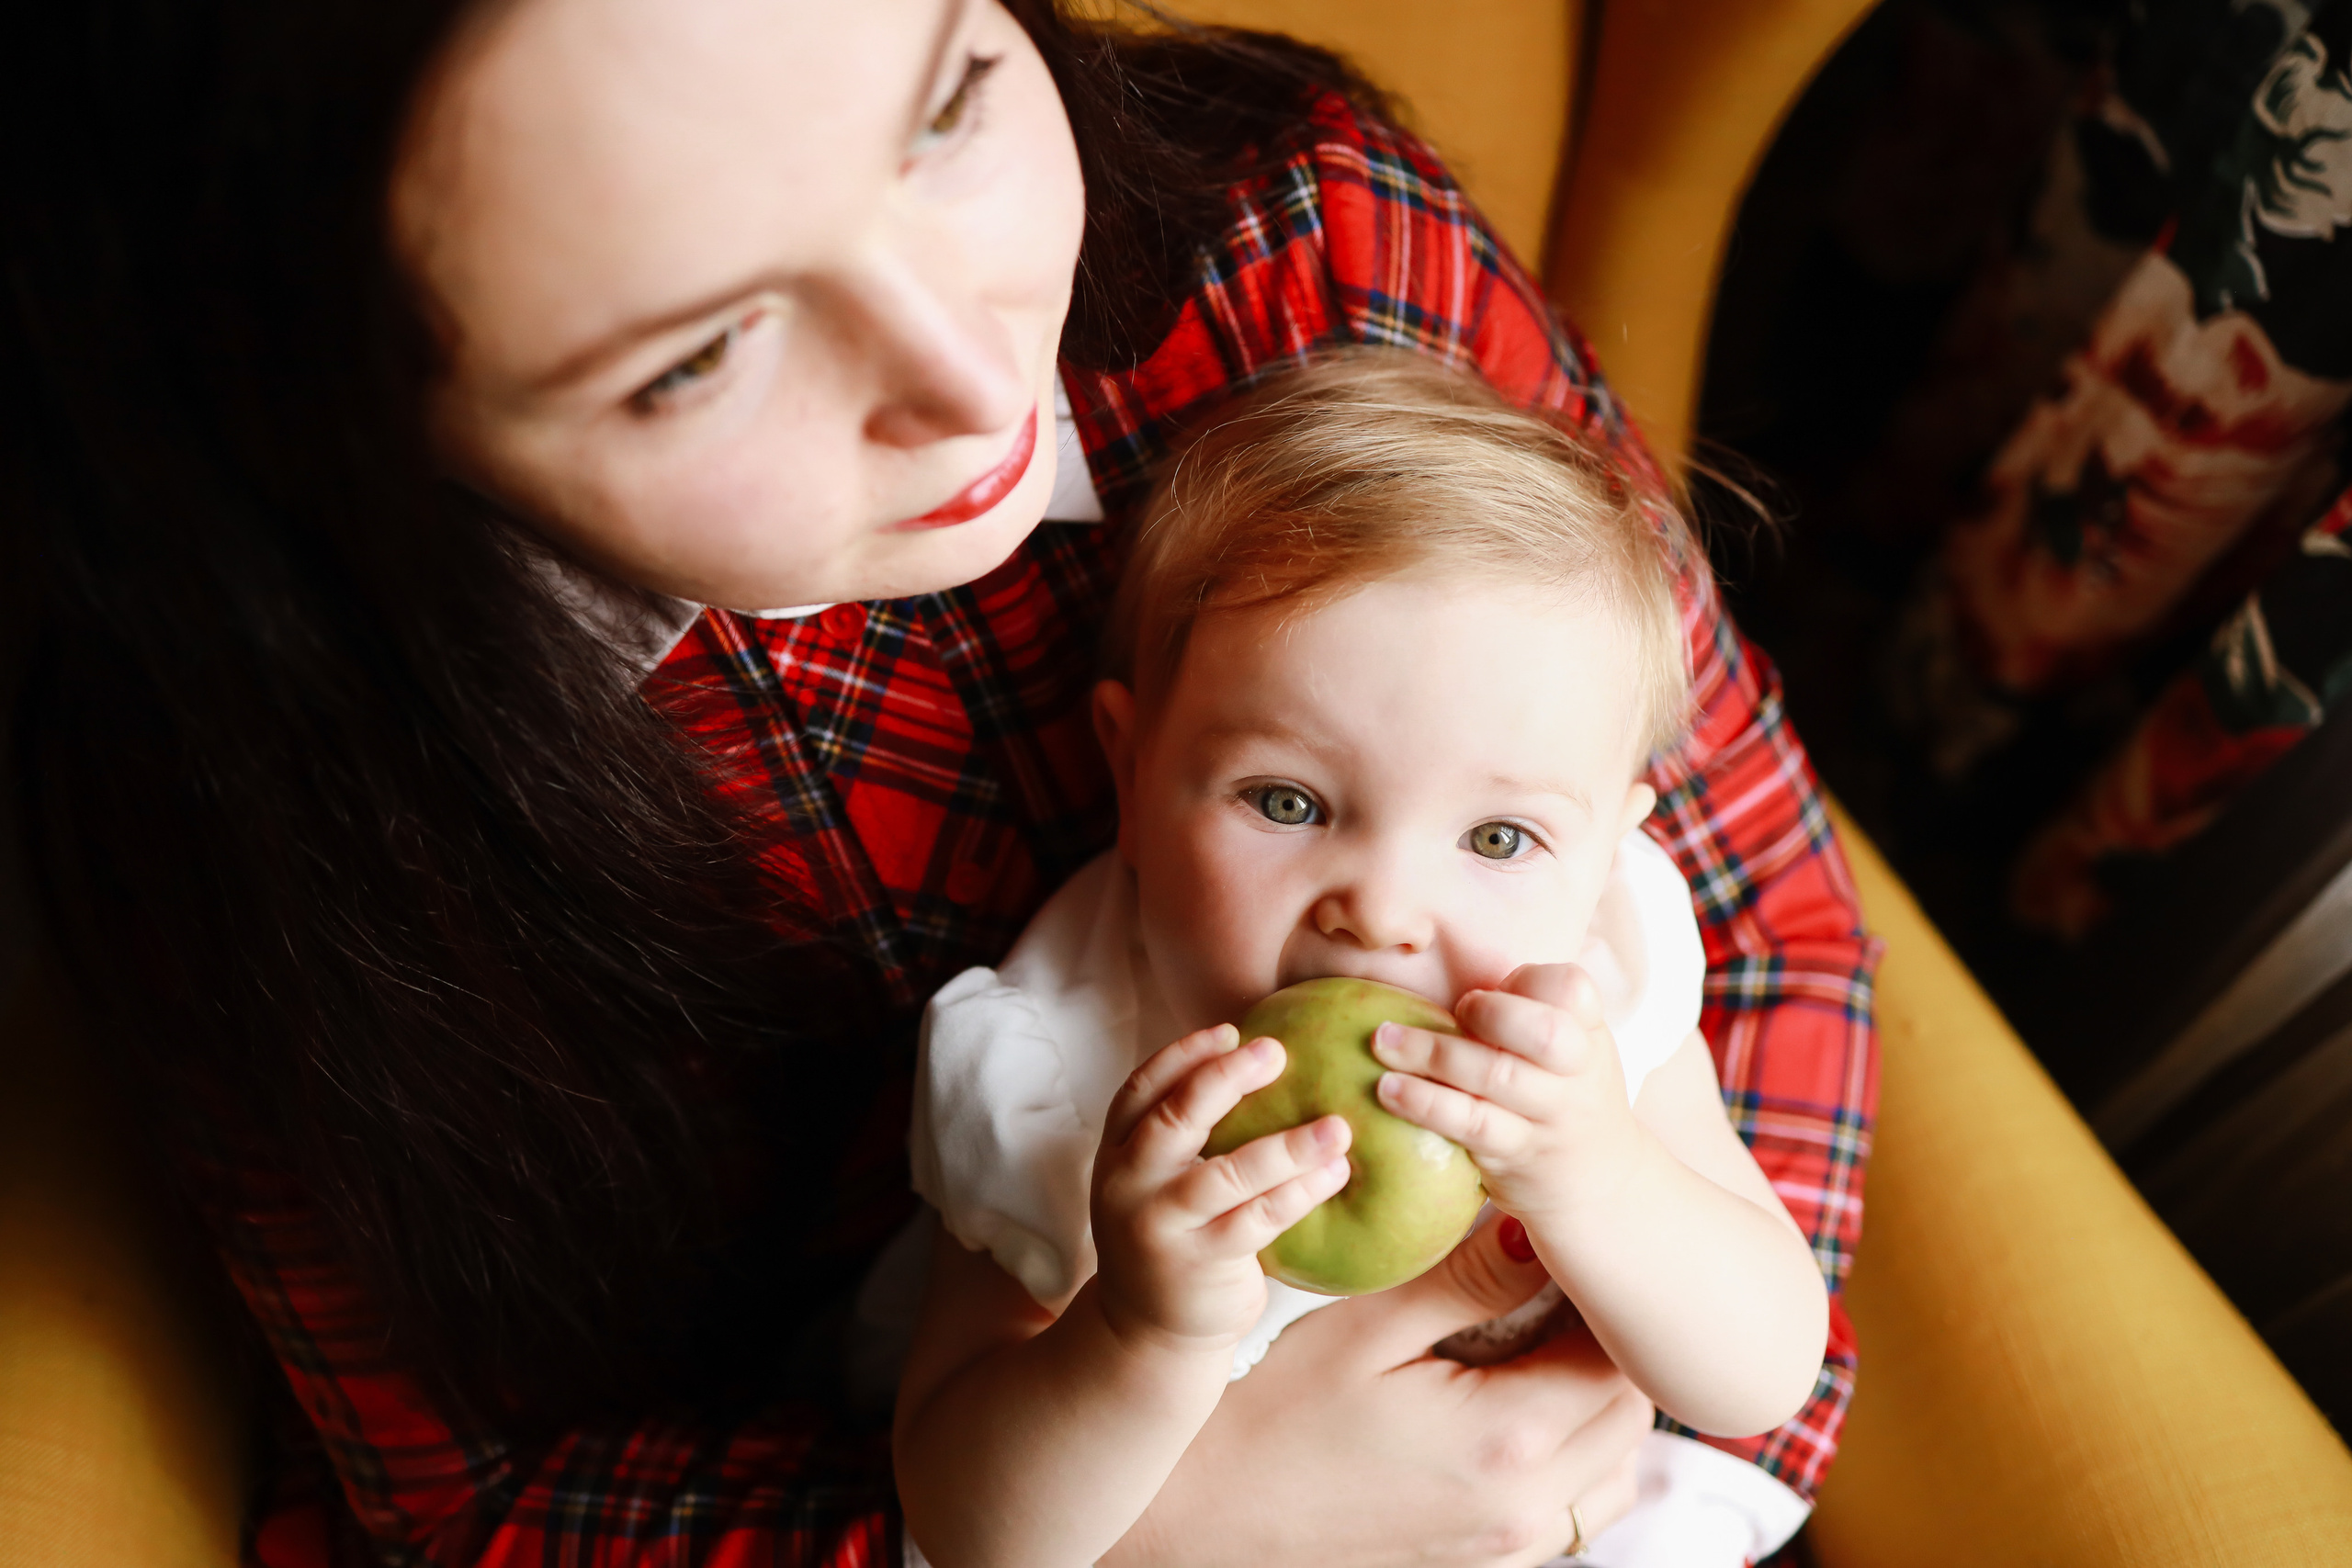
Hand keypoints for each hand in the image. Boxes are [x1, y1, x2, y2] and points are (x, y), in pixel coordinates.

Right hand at [1090, 1023, 1352, 1349]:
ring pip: (1226, 1173)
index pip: (1139, 1090)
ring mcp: (1161, 1226)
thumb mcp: (1156, 1183)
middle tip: (1276, 1052)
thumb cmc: (1171, 1237)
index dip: (1182, 1056)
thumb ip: (1186, 1136)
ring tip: (1337, 1127)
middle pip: (1173, 1118)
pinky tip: (1334, 1174)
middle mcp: (1129, 1186)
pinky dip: (1299, 1193)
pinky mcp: (1199, 1264)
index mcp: (1116, 1155)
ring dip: (1287, 1146)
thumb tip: (1260, 1064)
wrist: (1146, 1331)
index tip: (1230, 1030)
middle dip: (1224, 1079)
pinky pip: (1257, 1220)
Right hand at [1105, 1214, 1651, 1567]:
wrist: (1219, 1512)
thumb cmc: (1279, 1414)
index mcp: (1504, 1437)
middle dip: (1605, 1347)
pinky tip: (1514, 1415)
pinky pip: (1577, 1511)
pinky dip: (1575, 1462)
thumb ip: (1465, 1282)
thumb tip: (1536, 1232)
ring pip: (1616, 1469)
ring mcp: (1513, 1543)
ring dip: (1598, 1407)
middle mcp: (1528, 1503)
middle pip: (1630, 1413)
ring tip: (1536, 1353)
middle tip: (1551, 1294)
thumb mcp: (1367, 1328)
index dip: (1599, 1299)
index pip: (1612, 1356)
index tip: (1563, 1258)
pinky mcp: (1492, 1561)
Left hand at [1369, 963, 1639, 1225]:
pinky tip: (1389, 1090)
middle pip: (1543, 1033)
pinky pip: (1470, 1125)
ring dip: (1432, 1055)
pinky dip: (1426, 1103)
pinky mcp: (1516, 1155)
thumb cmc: (1562, 1098)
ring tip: (1383, 1042)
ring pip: (1496, 1077)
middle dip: (1489, 1014)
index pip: (1573, 989)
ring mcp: (1549, 1118)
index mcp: (1588, 1034)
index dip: (1530, 981)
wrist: (1596, 1185)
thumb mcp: (1567, 1051)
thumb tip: (1445, 973)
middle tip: (1454, 1011)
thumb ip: (1526, 1013)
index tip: (1491, 989)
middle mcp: (1577, 1074)